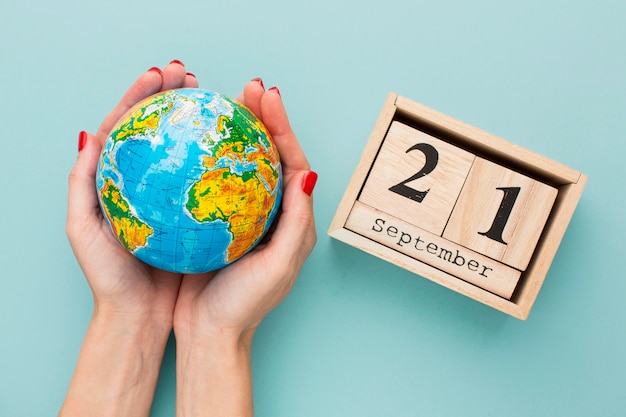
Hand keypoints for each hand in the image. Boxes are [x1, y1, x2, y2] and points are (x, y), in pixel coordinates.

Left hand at [60, 61, 198, 416]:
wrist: (139, 316)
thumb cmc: (109, 278)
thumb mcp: (83, 230)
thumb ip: (82, 183)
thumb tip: (90, 136)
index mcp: (116, 179)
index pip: (126, 124)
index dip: (142, 94)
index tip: (162, 75)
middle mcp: (148, 183)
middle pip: (160, 127)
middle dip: (171, 95)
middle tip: (187, 74)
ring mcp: (174, 195)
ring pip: (188, 147)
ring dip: (198, 118)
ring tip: (210, 95)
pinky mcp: (195, 212)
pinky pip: (208, 176)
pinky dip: (218, 156)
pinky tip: (232, 143)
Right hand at [173, 79, 317, 416]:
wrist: (211, 333)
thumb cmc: (247, 304)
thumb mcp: (279, 265)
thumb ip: (296, 221)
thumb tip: (308, 173)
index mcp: (293, 218)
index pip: (292, 162)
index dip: (282, 127)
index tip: (267, 97)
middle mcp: (272, 211)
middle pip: (269, 155)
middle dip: (263, 119)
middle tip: (249, 89)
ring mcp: (244, 214)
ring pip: (243, 163)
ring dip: (238, 132)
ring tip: (226, 103)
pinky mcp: (218, 220)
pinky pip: (216, 180)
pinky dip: (209, 157)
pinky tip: (195, 141)